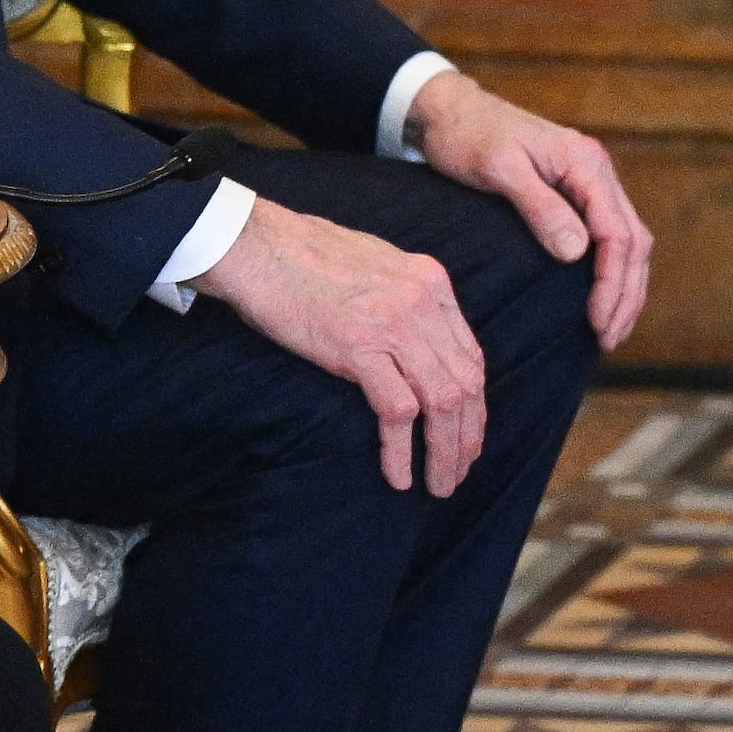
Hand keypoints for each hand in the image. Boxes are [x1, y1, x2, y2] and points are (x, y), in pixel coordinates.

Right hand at [202, 199, 489, 494]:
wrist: (259, 247)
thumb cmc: (306, 258)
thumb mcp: (377, 267)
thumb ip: (405, 300)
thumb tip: (415, 345)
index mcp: (431, 282)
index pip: (471, 356)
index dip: (474, 405)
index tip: (466, 435)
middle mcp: (423, 302)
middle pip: (466, 384)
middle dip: (467, 437)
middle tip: (457, 472)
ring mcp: (393, 324)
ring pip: (442, 402)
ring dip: (444, 452)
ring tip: (438, 485)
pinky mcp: (358, 347)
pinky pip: (397, 411)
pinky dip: (401, 450)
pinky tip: (398, 475)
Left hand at [405, 68, 652, 347]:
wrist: (450, 112)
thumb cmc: (469, 137)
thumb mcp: (499, 170)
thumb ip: (540, 208)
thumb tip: (579, 252)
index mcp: (586, 163)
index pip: (618, 233)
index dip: (613, 283)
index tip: (598, 323)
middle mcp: (598, 172)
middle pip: (633, 241)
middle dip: (626, 294)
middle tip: (609, 339)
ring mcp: (590, 183)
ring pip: (628, 242)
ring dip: (625, 288)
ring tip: (611, 331)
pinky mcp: (577, 194)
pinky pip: (608, 237)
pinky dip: (612, 272)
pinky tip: (601, 299)